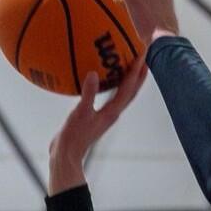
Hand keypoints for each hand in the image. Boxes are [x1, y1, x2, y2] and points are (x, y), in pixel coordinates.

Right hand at [48, 61, 147, 194]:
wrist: (67, 154)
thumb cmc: (74, 137)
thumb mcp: (80, 113)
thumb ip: (87, 94)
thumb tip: (93, 74)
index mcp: (112, 112)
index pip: (128, 89)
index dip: (135, 72)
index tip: (141, 56)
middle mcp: (113, 113)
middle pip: (131, 91)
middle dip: (138, 74)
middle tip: (144, 57)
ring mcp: (106, 115)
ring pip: (123, 94)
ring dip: (129, 80)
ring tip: (131, 65)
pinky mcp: (97, 116)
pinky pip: (109, 97)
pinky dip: (112, 86)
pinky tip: (104, 79)